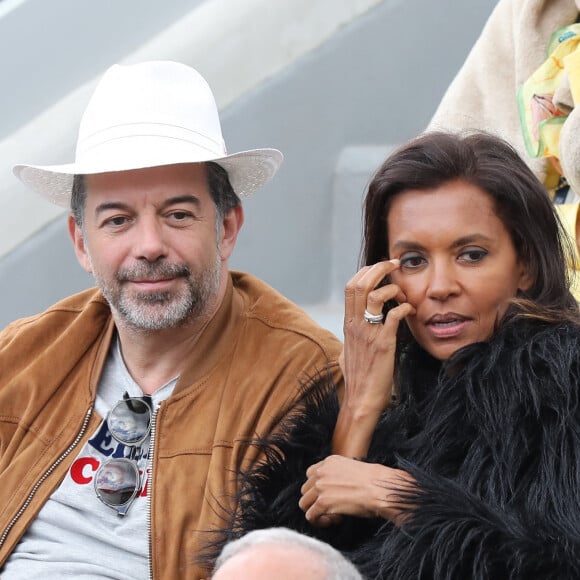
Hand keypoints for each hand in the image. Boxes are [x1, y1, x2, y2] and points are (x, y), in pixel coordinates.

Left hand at [299, 455, 415, 526]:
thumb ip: (338, 474)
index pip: (310, 474)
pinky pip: (311, 516)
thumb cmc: (374, 481)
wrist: (380, 488)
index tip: (329, 495)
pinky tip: (334, 520)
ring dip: (315, 511)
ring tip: (331, 516)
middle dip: (315, 500)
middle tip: (332, 507)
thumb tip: (335, 488)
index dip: (317, 488)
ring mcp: (320, 487)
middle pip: (305, 489)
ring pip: (304, 503)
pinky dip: (320, 521)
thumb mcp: (352, 468)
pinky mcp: (323, 502)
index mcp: (329, 462)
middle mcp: (321, 472)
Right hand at [333, 261, 414, 457]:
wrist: (361, 400)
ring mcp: (368, 333)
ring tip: (404, 293)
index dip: (366, 271)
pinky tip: (411, 312)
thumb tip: (351, 331)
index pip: (351, 286)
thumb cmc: (358, 378)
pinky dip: (404, 308)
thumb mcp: (347, 352)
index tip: (381, 267)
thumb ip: (350, 337)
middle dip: (379, 268)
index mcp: (348, 323)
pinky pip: (393, 316)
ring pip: (375, 295)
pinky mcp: (383, 343)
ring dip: (392, 287)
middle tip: (395, 265)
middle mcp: (355, 324)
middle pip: (360, 284)